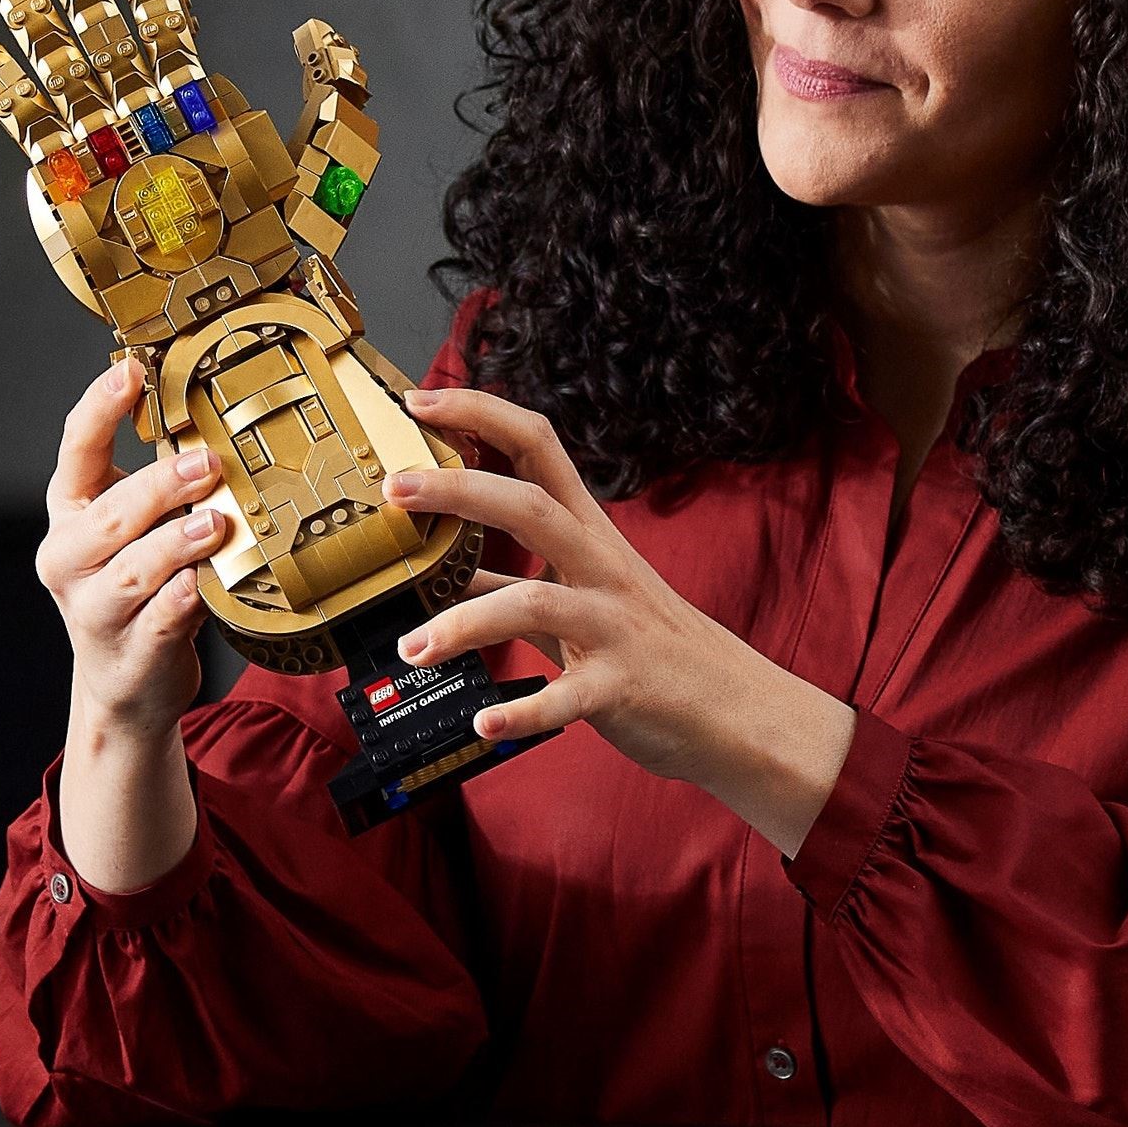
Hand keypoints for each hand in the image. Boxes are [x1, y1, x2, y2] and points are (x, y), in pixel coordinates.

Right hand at [38, 357, 229, 740]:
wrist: (124, 685)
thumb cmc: (137, 589)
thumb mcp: (136, 529)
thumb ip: (160, 482)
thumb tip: (215, 421)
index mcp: (72, 512)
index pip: (77, 450)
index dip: (100, 407)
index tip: (132, 370)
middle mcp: (71, 558)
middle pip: (110, 516)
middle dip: (160, 486)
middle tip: (208, 464)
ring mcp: (96, 609)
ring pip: (134, 570)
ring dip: (176, 543)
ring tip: (215, 525)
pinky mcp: (131, 652)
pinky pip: (160, 619)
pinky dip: (183, 598)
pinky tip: (207, 582)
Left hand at [383, 388, 858, 857]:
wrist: (733, 708)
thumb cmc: (648, 647)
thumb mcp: (578, 598)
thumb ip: (508, 578)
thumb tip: (435, 565)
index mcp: (589, 532)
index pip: (537, 445)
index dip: (480, 414)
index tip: (420, 402)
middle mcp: (601, 566)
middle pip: (530, 506)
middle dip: (459, 490)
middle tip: (394, 489)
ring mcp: (613, 624)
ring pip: (536, 602)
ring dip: (466, 621)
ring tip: (412, 646)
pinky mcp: (620, 686)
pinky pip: (567, 696)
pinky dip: (524, 712)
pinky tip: (484, 724)